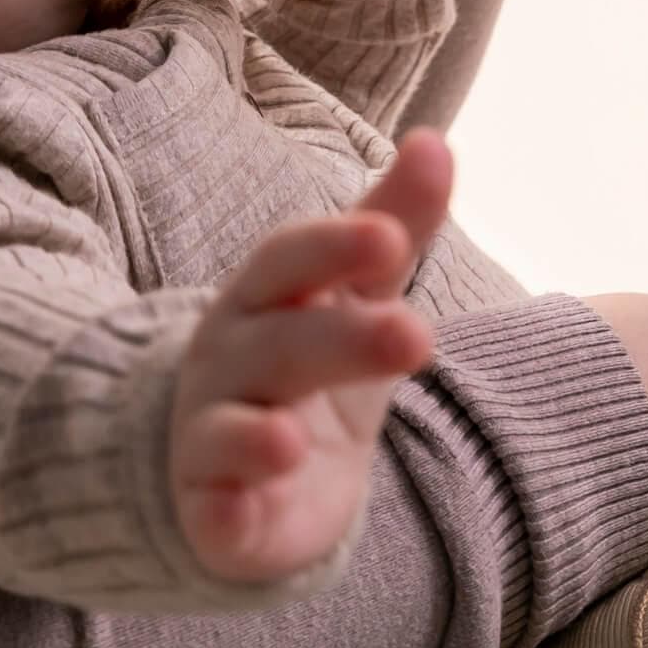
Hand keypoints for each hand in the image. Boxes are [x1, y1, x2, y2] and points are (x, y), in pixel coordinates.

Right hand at [169, 129, 450, 582]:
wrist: (223, 459)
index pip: (288, 259)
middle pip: (278, 342)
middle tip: (416, 335)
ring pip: (232, 423)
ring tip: (295, 440)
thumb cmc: (298, 358)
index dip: (334, 245)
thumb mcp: (354, 294)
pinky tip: (245, 504)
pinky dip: (226, 507)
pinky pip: (212, 506)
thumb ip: (395, 221)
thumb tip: (436, 140)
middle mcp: (229, 356)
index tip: (392, 236)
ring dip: (258, 432)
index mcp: (265, 297)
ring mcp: (211, 430)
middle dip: (341, 338)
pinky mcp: (212, 507)